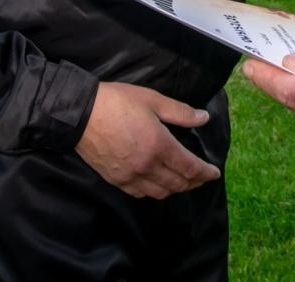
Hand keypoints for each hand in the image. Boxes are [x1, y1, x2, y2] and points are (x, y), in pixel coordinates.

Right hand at [75, 82, 219, 198]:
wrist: (80, 114)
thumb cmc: (117, 102)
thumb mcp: (152, 100)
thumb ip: (180, 112)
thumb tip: (204, 118)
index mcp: (159, 145)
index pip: (190, 168)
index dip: (205, 173)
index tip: (214, 173)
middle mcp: (147, 166)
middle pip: (178, 184)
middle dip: (194, 182)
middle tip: (202, 177)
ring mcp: (130, 176)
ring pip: (161, 192)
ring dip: (176, 189)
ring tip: (183, 181)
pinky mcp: (116, 180)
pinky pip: (141, 193)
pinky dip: (155, 192)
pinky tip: (158, 184)